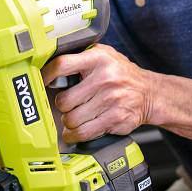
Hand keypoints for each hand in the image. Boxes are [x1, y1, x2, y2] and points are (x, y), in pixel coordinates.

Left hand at [41, 44, 155, 144]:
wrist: (150, 93)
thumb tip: (52, 66)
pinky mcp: (115, 119)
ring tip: (73, 117)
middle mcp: (105, 78)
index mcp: (98, 58)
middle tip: (67, 104)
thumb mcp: (104, 55)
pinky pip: (84, 132)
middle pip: (65, 100)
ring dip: (69, 122)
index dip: (47, 75)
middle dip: (62, 106)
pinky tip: (75, 132)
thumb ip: (81, 57)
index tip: (42, 81)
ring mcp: (111, 100)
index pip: (62, 65)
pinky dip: (75, 135)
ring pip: (72, 119)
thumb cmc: (121, 74)